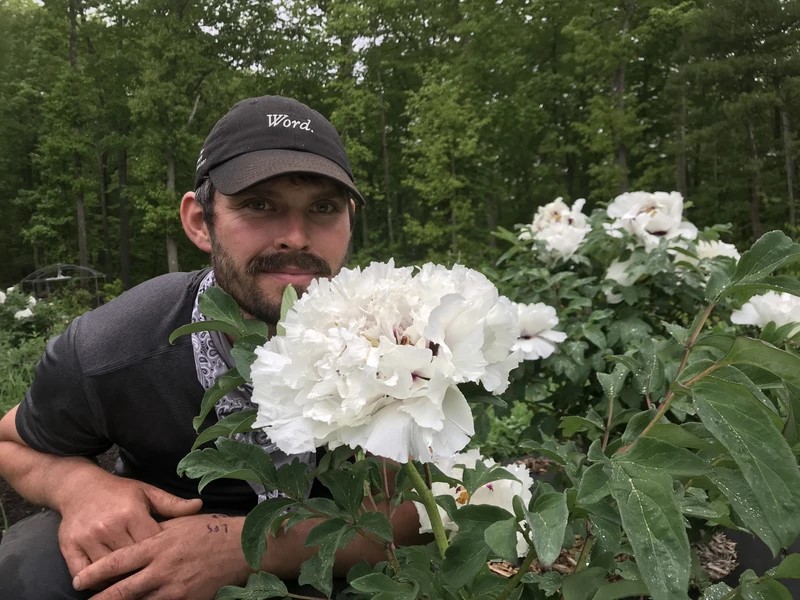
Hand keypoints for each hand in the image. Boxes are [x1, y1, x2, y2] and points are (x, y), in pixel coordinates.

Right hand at [56, 469, 202, 579]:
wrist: (79, 487)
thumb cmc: (119, 492)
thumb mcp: (147, 492)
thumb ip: (172, 504)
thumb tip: (199, 506)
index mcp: (131, 513)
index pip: (151, 544)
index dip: (161, 556)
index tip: (171, 564)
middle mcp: (109, 526)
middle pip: (130, 561)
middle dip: (143, 571)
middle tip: (155, 580)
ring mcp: (88, 538)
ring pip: (107, 571)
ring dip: (120, 579)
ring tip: (134, 585)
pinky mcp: (69, 547)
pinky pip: (82, 573)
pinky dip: (94, 583)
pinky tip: (106, 583)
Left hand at [72, 513, 251, 599]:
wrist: (242, 549)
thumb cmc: (210, 530)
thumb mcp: (180, 524)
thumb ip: (154, 532)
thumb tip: (133, 539)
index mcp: (158, 545)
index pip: (118, 561)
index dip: (94, 573)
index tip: (78, 580)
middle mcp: (162, 569)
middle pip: (122, 590)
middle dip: (100, 599)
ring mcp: (174, 589)